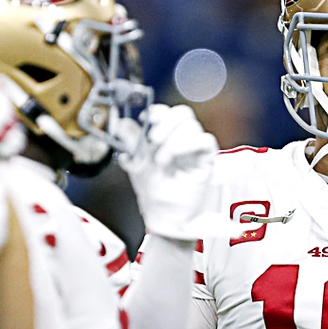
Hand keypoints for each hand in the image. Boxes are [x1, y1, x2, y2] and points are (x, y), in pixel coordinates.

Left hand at [120, 103, 218, 240]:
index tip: (145, 119)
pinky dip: (189, 143)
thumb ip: (130, 142)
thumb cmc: (153, 192)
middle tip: (154, 138)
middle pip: (183, 114)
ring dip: (173, 139)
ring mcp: (195, 150)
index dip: (157, 111)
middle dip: (167, 121)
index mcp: (166, 137)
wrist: (164, 217)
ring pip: (193, 126)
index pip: (166, 113)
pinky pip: (206, 141)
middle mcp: (182, 140)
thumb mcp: (136, 164)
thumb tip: (120, 123)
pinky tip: (174, 156)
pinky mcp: (206, 161)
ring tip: (160, 159)